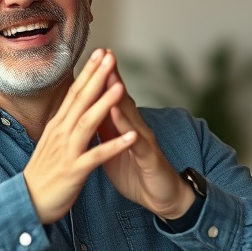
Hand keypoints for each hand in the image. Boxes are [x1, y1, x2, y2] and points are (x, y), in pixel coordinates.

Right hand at [24, 49, 136, 223]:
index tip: (101, 52)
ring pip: (87, 123)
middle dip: (96, 77)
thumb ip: (63, 124)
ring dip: (104, 104)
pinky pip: (97, 156)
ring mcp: (67, 151)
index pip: (74, 93)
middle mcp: (61, 134)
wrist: (27, 203)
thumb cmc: (42, 174)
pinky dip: (114, 146)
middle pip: (80, 100)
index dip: (88, 72)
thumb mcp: (51, 143)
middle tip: (110, 55)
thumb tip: (72, 106)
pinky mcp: (74, 171)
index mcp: (57, 125)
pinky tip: (131, 137)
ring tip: (121, 87)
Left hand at [97, 60, 194, 219]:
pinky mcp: (149, 157)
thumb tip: (89, 112)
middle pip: (121, 98)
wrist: (162, 197)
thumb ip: (105, 129)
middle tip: (102, 52)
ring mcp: (143, 140)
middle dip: (111, 75)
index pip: (111, 98)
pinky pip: (135, 140)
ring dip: (118, 94)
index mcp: (124, 126)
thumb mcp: (115, 148)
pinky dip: (125, 127)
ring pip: (129, 114)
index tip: (90, 58)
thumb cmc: (137, 171)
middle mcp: (135, 128)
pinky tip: (116, 114)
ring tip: (108, 74)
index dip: (100, 79)